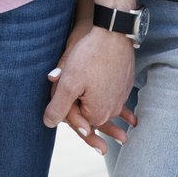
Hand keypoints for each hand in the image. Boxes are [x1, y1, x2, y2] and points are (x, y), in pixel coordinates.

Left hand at [43, 25, 136, 154]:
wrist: (114, 34)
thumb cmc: (90, 56)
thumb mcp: (68, 82)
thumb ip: (58, 106)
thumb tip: (48, 123)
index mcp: (96, 113)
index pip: (77, 121)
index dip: (66, 112)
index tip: (62, 98)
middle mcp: (110, 110)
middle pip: (91, 114)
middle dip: (83, 113)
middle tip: (97, 142)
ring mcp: (119, 98)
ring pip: (103, 106)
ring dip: (107, 119)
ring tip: (121, 138)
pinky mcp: (123, 86)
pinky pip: (116, 99)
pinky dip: (119, 107)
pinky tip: (129, 118)